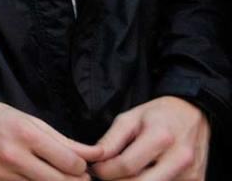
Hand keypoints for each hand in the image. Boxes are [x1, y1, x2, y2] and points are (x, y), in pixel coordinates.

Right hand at [0, 102, 102, 180]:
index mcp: (26, 135)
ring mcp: (0, 176)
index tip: (77, 166)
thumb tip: (97, 155)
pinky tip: (31, 179)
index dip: (81, 167)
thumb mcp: (31, 122)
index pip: (71, 163)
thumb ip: (65, 142)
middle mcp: (13, 157)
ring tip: (48, 176)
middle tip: (71, 177)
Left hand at [91, 96, 208, 180]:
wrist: (193, 114)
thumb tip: (95, 160)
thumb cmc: (157, 116)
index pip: (126, 166)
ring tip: (125, 173)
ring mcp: (192, 173)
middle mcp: (180, 158)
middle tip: (108, 175)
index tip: (96, 168)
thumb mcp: (129, 119)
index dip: (105, 171)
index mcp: (161, 137)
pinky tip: (144, 174)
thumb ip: (110, 140)